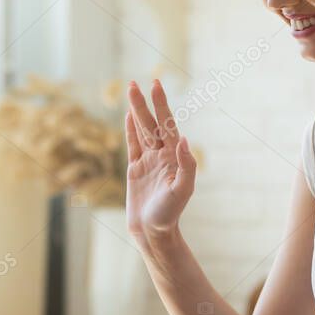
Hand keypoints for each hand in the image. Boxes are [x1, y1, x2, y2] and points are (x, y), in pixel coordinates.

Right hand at [125, 80, 196, 249]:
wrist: (152, 232)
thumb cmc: (169, 214)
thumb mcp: (182, 191)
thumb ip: (186, 165)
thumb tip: (183, 139)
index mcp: (174, 157)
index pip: (166, 125)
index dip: (160, 105)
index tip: (154, 86)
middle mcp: (162, 155)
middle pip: (151, 124)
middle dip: (143, 103)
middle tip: (135, 82)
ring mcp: (148, 161)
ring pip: (141, 130)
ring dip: (136, 111)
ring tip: (130, 90)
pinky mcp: (135, 169)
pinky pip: (133, 144)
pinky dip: (130, 130)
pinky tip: (128, 116)